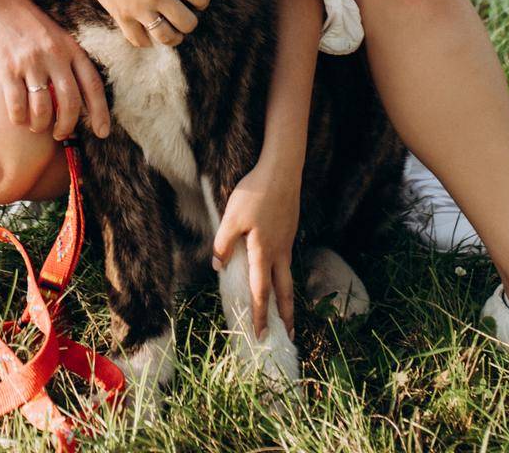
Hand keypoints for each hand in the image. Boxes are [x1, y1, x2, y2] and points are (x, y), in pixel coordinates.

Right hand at [0, 0, 110, 142]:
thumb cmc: (26, 21)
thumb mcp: (55, 36)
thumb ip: (65, 62)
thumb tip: (71, 100)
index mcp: (70, 47)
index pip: (92, 84)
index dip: (100, 111)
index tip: (102, 132)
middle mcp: (54, 55)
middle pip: (70, 102)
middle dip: (67, 126)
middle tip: (60, 134)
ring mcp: (31, 61)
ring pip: (43, 109)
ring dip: (40, 125)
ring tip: (36, 126)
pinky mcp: (7, 68)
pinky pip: (17, 105)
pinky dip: (19, 118)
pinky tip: (18, 117)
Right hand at [82, 0, 214, 47]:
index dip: (202, 1)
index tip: (195, 0)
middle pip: (188, 23)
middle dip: (190, 22)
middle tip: (184, 16)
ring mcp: (139, 8)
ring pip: (167, 37)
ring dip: (174, 38)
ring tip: (172, 32)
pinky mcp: (122, 18)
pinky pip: (140, 41)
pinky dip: (147, 41)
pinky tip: (149, 33)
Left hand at [212, 158, 300, 338]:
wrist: (282, 171)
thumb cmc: (255, 193)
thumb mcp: (232, 217)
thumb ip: (224, 243)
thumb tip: (218, 267)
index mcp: (263, 252)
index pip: (261, 292)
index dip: (260, 315)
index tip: (260, 335)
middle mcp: (279, 252)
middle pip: (285, 292)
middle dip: (286, 316)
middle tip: (289, 337)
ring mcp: (287, 242)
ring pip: (289, 277)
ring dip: (289, 299)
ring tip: (290, 314)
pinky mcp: (290, 231)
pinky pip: (288, 262)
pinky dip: (287, 277)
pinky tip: (282, 276)